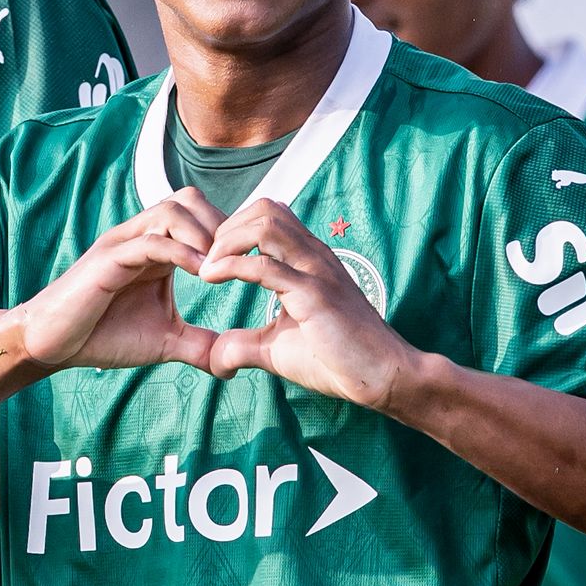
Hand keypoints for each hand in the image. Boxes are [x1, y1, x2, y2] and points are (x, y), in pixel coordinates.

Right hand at [15, 187, 221, 371]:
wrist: (54, 345)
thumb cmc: (104, 336)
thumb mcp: (165, 341)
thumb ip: (200, 345)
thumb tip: (233, 363)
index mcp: (158, 248)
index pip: (202, 216)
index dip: (230, 234)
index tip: (250, 263)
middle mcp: (141, 236)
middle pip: (190, 199)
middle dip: (221, 225)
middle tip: (239, 260)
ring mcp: (124, 243)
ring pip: (172, 210)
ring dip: (204, 234)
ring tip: (220, 267)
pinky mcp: (108, 259)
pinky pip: (150, 241)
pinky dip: (181, 252)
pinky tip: (202, 273)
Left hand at [199, 199, 417, 405]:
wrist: (382, 376)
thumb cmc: (338, 359)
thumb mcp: (278, 348)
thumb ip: (244, 344)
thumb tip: (215, 358)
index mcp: (308, 260)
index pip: (268, 216)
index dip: (232, 230)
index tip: (211, 260)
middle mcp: (313, 256)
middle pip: (264, 209)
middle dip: (224, 228)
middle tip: (204, 261)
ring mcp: (316, 271)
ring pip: (265, 224)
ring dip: (226, 240)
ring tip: (207, 268)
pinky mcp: (314, 295)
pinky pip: (267, 266)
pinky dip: (231, 265)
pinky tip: (211, 278)